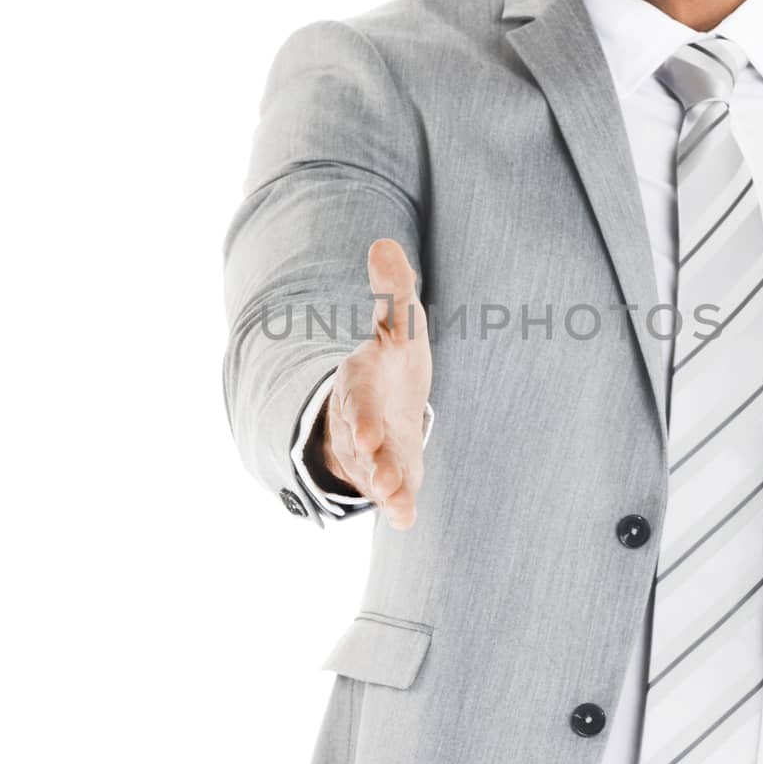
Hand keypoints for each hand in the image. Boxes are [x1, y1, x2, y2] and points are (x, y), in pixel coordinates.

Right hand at [321, 238, 432, 529]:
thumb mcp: (398, 324)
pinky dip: (396, 508)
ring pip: (373, 470)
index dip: (361, 416)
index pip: (357, 398)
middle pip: (360, 440)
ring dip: (384, 486)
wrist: (381, 405)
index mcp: (360, 381)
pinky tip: (405, 520)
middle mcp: (360, 420)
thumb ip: (393, 291)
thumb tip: (385, 243)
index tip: (368, 433)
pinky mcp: (391, 474)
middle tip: (380, 471)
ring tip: (395, 499)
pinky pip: (390, 494)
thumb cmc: (393, 363)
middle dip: (368, 455)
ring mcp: (373, 452)